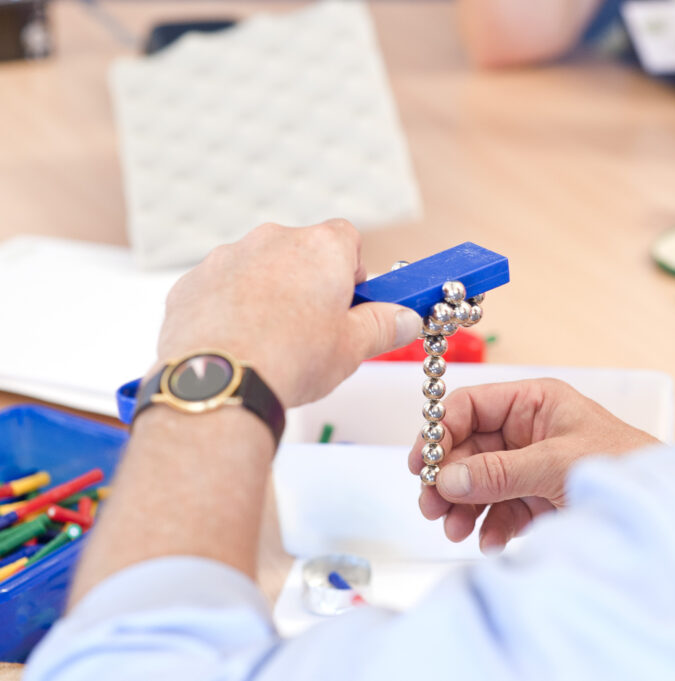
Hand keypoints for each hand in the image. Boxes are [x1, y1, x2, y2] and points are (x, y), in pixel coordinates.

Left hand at [157, 220, 422, 407]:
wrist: (220, 383)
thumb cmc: (288, 359)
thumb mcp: (353, 347)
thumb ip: (384, 325)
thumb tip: (405, 319)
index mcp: (320, 248)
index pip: (347, 239)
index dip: (353, 271)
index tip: (354, 302)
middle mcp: (273, 241)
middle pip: (301, 254)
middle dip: (310, 284)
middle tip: (316, 329)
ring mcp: (228, 258)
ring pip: (260, 270)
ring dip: (270, 295)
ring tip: (274, 343)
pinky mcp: (193, 282)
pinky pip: (222, 288)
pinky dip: (232, 309)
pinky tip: (239, 345)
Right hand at [408, 379, 659, 553]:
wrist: (664, 508)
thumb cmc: (625, 465)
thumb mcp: (556, 464)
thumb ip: (500, 470)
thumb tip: (450, 478)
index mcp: (534, 402)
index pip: (471, 407)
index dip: (441, 431)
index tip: (423, 463)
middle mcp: (529, 430)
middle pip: (469, 449)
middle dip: (450, 479)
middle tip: (432, 506)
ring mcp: (533, 466)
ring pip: (481, 482)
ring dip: (464, 507)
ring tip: (457, 530)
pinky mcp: (540, 498)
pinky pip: (502, 508)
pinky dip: (491, 525)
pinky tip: (490, 540)